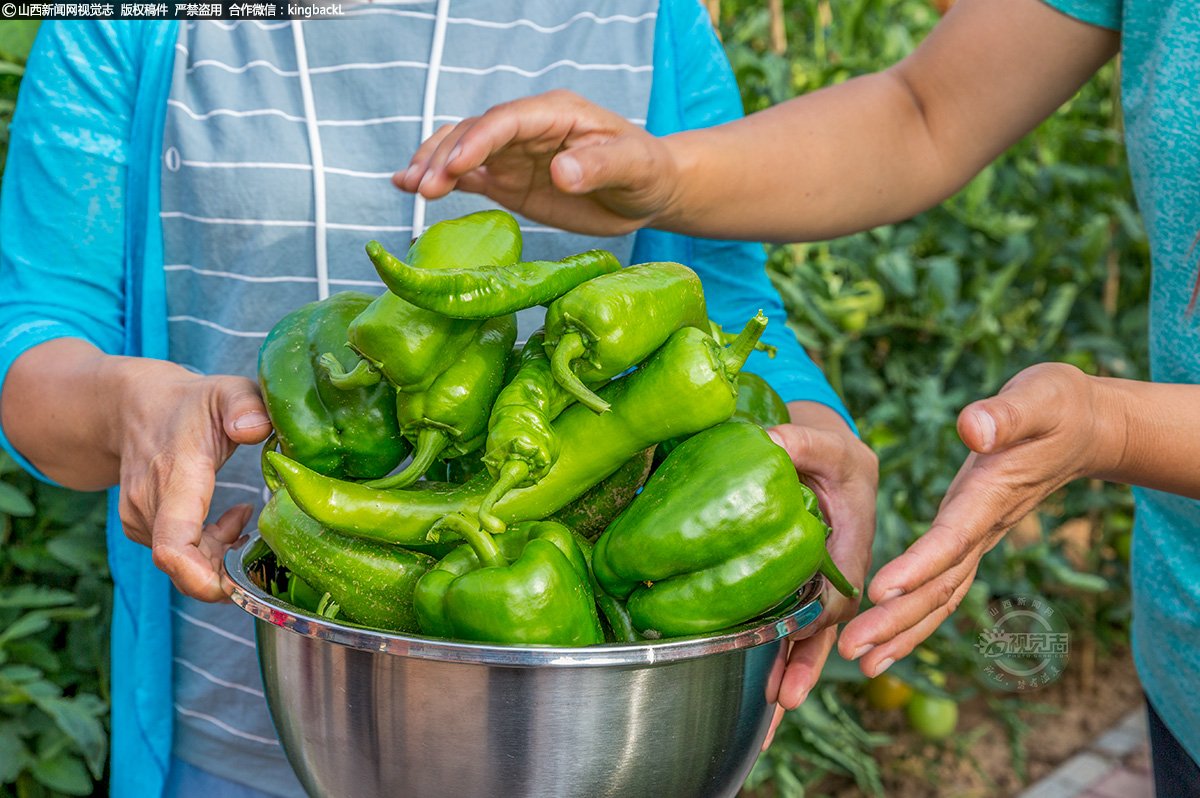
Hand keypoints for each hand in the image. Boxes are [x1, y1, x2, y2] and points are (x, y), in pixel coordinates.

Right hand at [113, 358, 272, 600]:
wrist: (135, 406)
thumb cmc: (191, 402)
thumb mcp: (228, 389)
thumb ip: (246, 404)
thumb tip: (254, 429)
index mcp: (175, 477)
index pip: (174, 547)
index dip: (203, 579)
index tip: (238, 585)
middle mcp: (149, 505)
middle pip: (186, 568)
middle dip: (228, 572)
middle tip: (262, 544)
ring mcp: (141, 519)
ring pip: (185, 565)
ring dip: (222, 556)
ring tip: (245, 518)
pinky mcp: (143, 527)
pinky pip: (179, 555)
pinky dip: (209, 549)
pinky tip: (229, 520)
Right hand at [395, 90, 678, 236]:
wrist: (648, 191)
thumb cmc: (647, 171)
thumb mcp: (634, 167)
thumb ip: (599, 166)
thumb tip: (560, 171)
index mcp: (556, 113)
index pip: (507, 120)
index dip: (479, 140)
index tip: (455, 168)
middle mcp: (527, 128)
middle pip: (475, 132)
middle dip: (445, 156)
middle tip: (423, 187)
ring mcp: (514, 153)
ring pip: (463, 149)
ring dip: (433, 165)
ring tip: (408, 186)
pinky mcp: (508, 179)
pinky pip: (468, 175)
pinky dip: (440, 179)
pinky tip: (412, 187)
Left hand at [762, 402, 878, 747]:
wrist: (830, 464)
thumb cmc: (832, 453)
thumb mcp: (823, 442)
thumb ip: (802, 440)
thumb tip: (770, 441)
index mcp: (857, 542)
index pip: (842, 587)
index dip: (823, 611)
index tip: (803, 631)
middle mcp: (845, 576)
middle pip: (830, 629)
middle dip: (808, 664)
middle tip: (785, 697)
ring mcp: (825, 592)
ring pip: (813, 642)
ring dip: (794, 675)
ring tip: (773, 714)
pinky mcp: (807, 598)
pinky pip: (797, 636)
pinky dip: (783, 666)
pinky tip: (766, 700)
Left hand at [837, 363, 1102, 677]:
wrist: (1085, 429)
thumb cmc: (1056, 407)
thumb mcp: (1037, 397)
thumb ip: (1005, 414)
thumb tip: (972, 428)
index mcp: (992, 494)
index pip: (953, 537)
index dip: (919, 565)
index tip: (881, 590)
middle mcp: (984, 526)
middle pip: (940, 584)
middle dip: (896, 619)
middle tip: (851, 648)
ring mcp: (978, 538)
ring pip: (940, 596)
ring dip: (900, 631)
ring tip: (860, 661)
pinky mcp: (969, 538)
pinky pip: (941, 588)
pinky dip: (913, 619)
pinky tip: (884, 643)